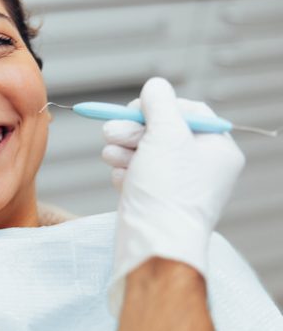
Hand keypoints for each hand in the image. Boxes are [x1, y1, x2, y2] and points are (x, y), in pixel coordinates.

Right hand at [102, 78, 244, 311]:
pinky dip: (125, 173)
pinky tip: (123, 181)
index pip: (189, 110)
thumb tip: (155, 86)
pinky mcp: (154, 198)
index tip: (137, 109)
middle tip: (113, 133)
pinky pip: (136, 173)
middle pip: (161, 130)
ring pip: (143, 150)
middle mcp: (200, 167)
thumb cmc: (168, 192)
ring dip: (123, 149)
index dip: (159, 106)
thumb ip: (160, 103)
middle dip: (133, 130)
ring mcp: (176, 184)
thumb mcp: (167, 134)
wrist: (153, 244)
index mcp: (217, 149)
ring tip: (113, 157)